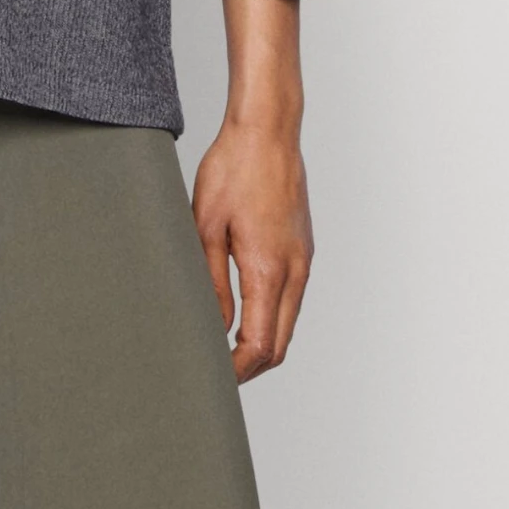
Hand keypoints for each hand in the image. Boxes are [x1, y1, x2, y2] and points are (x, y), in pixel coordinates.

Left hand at [191, 117, 313, 381]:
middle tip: (214, 371)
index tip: (212, 377)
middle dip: (249, 367)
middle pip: (279, 344)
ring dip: (261, 342)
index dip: (237, 371)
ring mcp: (303, 259)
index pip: (260, 346)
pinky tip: (243, 311)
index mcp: (268, 269)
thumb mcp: (205, 225)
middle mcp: (295, 270)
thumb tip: (211, 326)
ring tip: (222, 346)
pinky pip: (291, 298)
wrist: (268, 130)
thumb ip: (210, 281)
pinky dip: (271, 317)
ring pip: (287, 323)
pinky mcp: (303, 248)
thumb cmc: (232, 169)